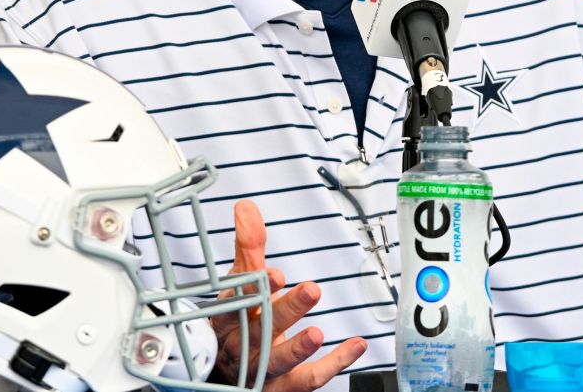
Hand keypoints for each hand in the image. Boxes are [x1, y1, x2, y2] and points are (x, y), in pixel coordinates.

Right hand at [211, 200, 366, 390]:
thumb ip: (249, 249)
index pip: (234, 305)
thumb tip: (247, 209)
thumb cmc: (238, 325)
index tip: (274, 275)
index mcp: (228, 319)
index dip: (252, 291)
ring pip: (277, 361)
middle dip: (284, 312)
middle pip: (259, 331)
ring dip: (297, 347)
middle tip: (311, 290)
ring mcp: (261, 371)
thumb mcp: (242, 286)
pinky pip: (308, 380)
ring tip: (317, 333)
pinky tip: (355, 345)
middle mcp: (242, 347)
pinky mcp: (282, 388)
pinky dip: (334, 364)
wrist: (227, 378)